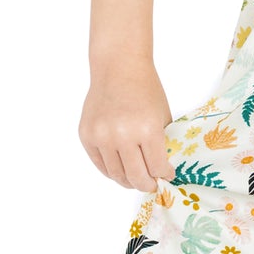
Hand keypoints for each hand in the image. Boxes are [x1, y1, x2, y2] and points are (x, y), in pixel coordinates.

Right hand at [79, 60, 175, 191]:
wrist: (118, 68)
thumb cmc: (145, 89)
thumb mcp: (162, 115)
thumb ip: (162, 142)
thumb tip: (163, 169)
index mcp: (146, 129)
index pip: (157, 167)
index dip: (164, 175)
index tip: (167, 175)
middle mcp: (122, 135)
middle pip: (135, 177)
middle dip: (147, 185)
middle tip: (152, 185)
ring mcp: (101, 137)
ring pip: (116, 174)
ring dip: (128, 181)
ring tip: (136, 179)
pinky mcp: (86, 136)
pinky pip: (100, 164)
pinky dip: (112, 170)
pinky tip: (121, 169)